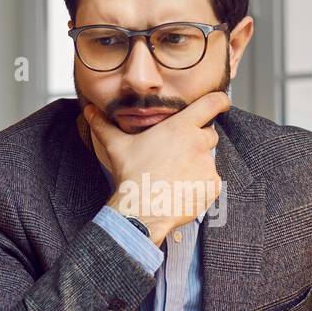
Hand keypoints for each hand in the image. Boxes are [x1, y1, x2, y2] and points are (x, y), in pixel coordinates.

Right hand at [81, 92, 228, 245]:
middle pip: (209, 133)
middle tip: (177, 156)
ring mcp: (207, 165)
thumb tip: (89, 111)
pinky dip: (199, 185)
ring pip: (208, 159)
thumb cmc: (131, 176)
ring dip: (197, 165)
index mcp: (180, 127)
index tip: (222, 103)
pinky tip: (181, 190)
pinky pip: (210, 181)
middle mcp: (198, 143)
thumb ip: (104, 125)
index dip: (220, 101)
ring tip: (175, 176)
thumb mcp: (117, 146)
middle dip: (197, 141)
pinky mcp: (212, 186)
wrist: (141, 210)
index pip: (211, 104)